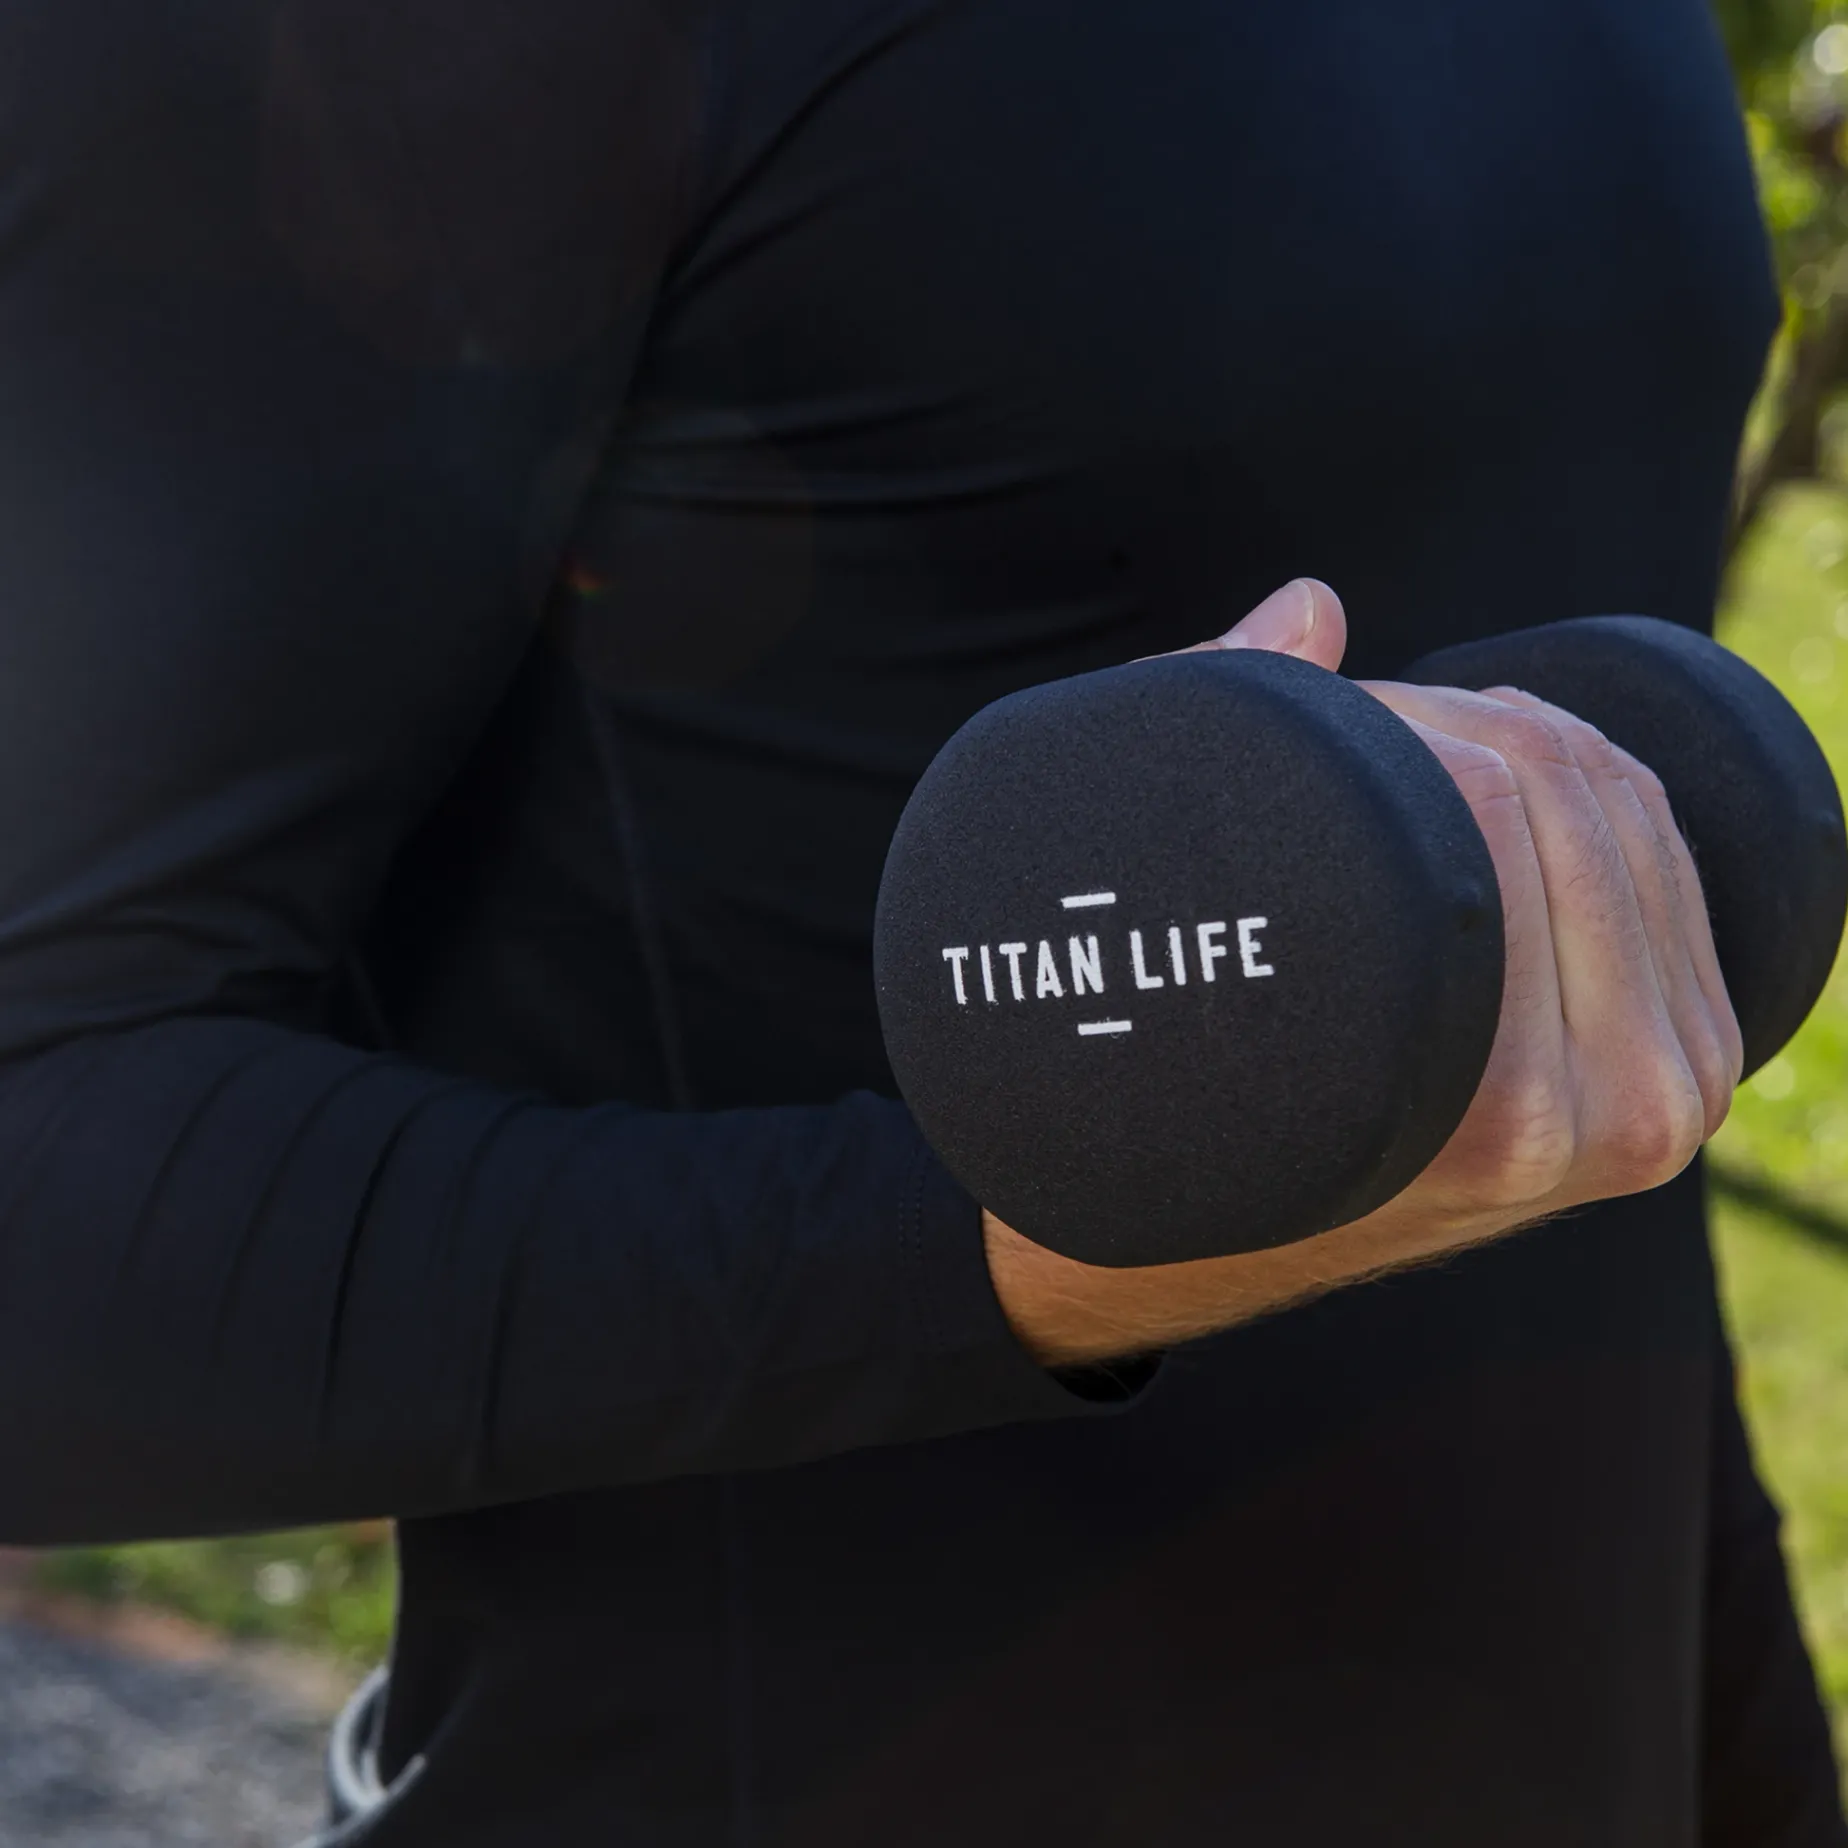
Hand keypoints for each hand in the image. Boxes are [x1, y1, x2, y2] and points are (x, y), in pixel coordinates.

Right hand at [985, 580, 1743, 1367]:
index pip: (1506, 806)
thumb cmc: (1187, 1109)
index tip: (1312, 714)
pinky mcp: (1690, 1072)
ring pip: (1635, 813)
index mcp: (1514, 1120)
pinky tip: (1505, 780)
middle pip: (1581, 794)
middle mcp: (1620, 1121)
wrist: (1217, 1245)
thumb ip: (1214, 757)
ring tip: (1403, 752)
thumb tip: (1315, 608)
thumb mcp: (1186, 956)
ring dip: (1523, 743)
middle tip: (1348, 719)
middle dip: (1455, 720)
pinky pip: (1672, 868)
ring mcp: (1670, 1100)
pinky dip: (1593, 795)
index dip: (1398, 718)